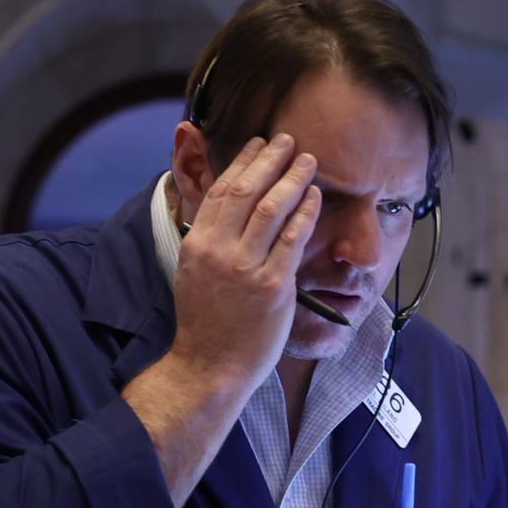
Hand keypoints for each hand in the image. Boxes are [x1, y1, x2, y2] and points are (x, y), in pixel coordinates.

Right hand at [168, 133, 320, 389]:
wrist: (209, 367)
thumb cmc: (204, 323)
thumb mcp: (191, 272)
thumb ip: (208, 239)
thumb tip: (226, 209)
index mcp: (198, 243)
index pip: (222, 189)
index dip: (243, 161)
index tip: (260, 143)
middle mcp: (219, 250)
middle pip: (248, 190)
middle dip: (272, 159)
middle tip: (289, 140)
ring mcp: (246, 268)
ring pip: (273, 209)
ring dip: (293, 179)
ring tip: (309, 161)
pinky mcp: (272, 287)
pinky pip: (293, 240)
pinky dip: (305, 213)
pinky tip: (315, 197)